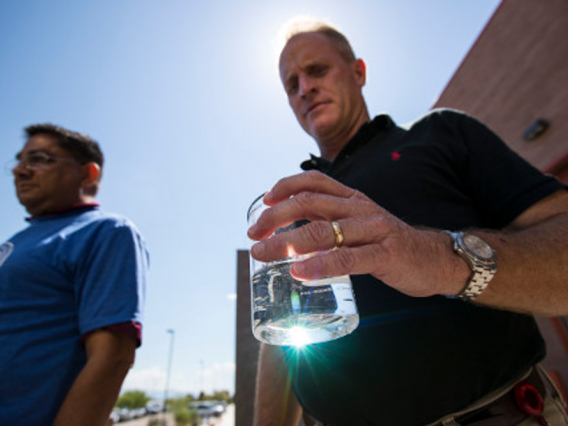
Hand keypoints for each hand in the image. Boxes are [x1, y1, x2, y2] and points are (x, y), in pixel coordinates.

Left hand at [247, 171, 464, 297]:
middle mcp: (360, 208)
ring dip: (287, 243)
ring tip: (264, 255)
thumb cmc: (388, 243)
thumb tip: (289, 234)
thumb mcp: (358, 224)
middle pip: (309, 203)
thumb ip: (330, 223)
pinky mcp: (386, 254)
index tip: (263, 201)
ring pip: (323, 230)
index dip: (285, 186)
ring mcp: (374, 229)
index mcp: (352, 198)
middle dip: (275, 217)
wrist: (435, 258)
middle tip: (254, 236)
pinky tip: (300, 272)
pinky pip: (348, 258)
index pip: (314, 181)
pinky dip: (320, 265)